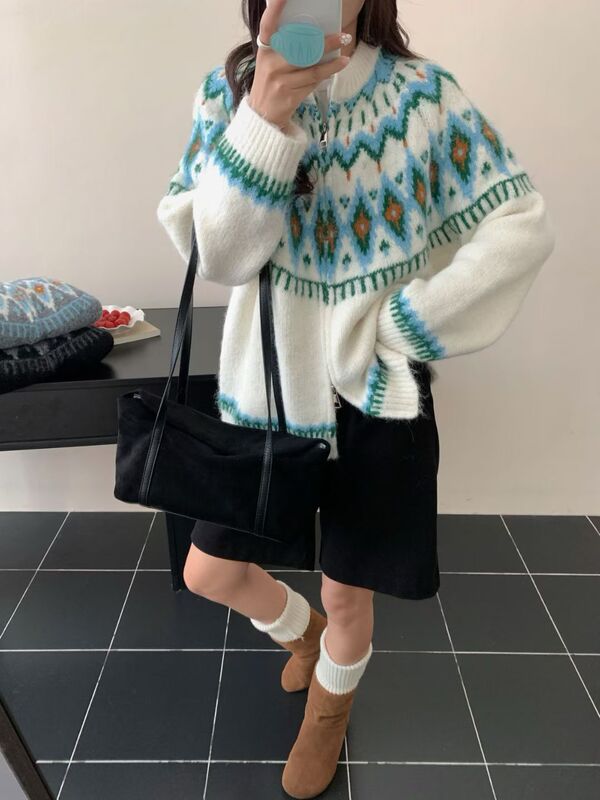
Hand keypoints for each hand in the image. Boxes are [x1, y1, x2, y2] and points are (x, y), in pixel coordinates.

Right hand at [248, 0, 350, 131]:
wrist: (262, 115)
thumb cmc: (270, 83)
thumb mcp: (270, 61)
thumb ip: (285, 47)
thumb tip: (313, 34)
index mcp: (264, 49)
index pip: (268, 25)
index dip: (275, 9)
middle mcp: (270, 63)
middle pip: (301, 49)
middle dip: (324, 43)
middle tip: (342, 35)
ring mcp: (279, 80)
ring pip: (311, 68)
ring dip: (332, 63)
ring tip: (345, 56)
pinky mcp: (289, 95)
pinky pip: (312, 82)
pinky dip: (325, 75)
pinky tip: (336, 69)